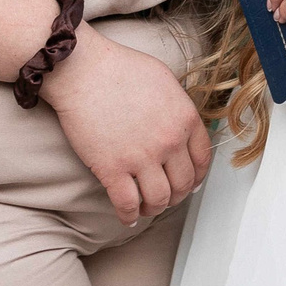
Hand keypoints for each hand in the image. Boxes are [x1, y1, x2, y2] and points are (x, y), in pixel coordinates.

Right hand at [40, 26, 212, 225]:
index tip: (191, 183)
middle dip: (177, 196)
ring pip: (159, 199)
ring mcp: (141, 157)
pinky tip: (127, 217)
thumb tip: (182, 127)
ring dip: (154, 208)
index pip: (202, 159)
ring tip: (146, 207)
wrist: (82, 70)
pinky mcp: (112, 168)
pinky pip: (127, 203)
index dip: (197, 176)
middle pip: (183, 184)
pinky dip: (129, 215)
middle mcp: (169, 141)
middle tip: (167, 197)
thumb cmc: (118, 68)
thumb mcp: (164, 80)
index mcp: (185, 118)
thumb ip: (178, 107)